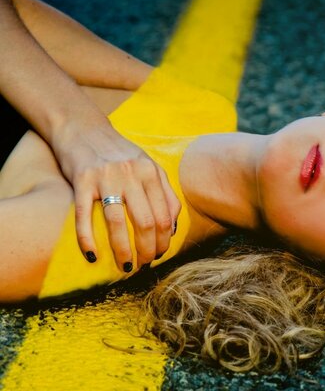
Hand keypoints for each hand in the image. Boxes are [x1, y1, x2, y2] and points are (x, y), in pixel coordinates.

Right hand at [53, 119, 180, 271]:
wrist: (84, 129)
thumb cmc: (120, 154)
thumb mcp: (148, 166)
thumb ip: (164, 193)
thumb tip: (171, 228)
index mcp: (151, 172)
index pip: (164, 216)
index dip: (164, 241)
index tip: (160, 254)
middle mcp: (131, 174)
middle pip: (145, 222)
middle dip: (147, 249)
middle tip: (144, 264)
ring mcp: (105, 177)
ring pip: (116, 223)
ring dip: (122, 250)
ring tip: (125, 266)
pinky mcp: (81, 181)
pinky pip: (84, 216)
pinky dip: (87, 239)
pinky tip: (93, 255)